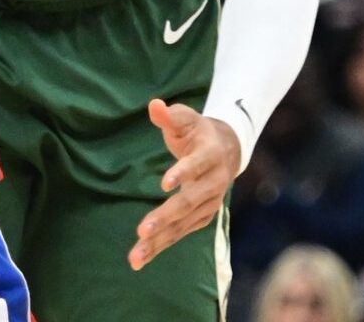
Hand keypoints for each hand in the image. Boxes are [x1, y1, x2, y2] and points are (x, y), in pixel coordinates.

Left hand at [131, 99, 240, 270]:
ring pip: (182, 225)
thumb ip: (170, 115)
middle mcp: (213, 183)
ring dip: (159, 241)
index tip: (164, 182)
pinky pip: (178, 234)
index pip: (197, 165)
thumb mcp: (186, 119)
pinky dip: (160, 247)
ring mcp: (208, 204)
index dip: (182, 172)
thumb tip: (154, 106)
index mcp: (210, 154)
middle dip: (166, 216)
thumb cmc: (198, 133)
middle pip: (189, 202)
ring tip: (136, 255)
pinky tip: (139, 258)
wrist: (227, 152)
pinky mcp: (200, 218)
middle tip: (142, 230)